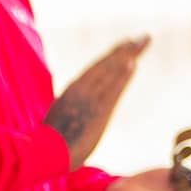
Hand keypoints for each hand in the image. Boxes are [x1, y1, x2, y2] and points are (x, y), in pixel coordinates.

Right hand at [44, 37, 148, 168]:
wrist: (45, 153)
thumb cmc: (48, 142)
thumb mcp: (59, 121)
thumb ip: (72, 112)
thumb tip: (81, 115)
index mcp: (72, 92)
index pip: (98, 70)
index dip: (114, 57)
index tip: (127, 47)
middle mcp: (82, 90)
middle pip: (108, 65)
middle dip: (126, 49)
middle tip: (144, 37)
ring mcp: (90, 99)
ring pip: (111, 72)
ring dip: (129, 55)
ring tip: (143, 41)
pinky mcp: (97, 111)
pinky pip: (112, 88)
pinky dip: (122, 74)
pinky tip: (133, 62)